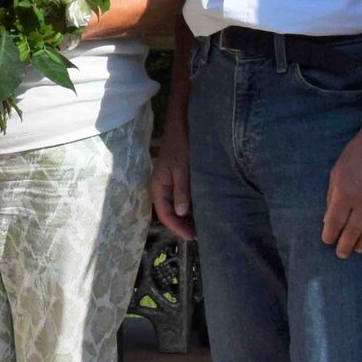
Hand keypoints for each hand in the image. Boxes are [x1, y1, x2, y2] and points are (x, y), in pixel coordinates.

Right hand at [151, 118, 194, 239]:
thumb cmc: (180, 145)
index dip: (178, 228)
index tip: (193, 237)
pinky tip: (202, 210)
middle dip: (183, 226)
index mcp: (158, 187)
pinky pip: (182, 199)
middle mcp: (161, 189)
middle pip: (170, 214)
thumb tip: (181, 213)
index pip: (165, 215)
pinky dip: (191, 207)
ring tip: (203, 226)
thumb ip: (181, 191)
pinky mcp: (177, 180)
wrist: (181, 125)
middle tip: (201, 235)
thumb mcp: (181, 169)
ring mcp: (169, 185)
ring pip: (176, 207)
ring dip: (187, 218)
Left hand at [321, 123, 361, 258]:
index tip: (327, 240)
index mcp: (344, 193)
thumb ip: (332, 196)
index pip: (334, 222)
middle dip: (344, 246)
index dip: (329, 235)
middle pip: (352, 232)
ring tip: (358, 250)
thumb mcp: (336, 172)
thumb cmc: (357, 153)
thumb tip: (328, 218)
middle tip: (341, 254)